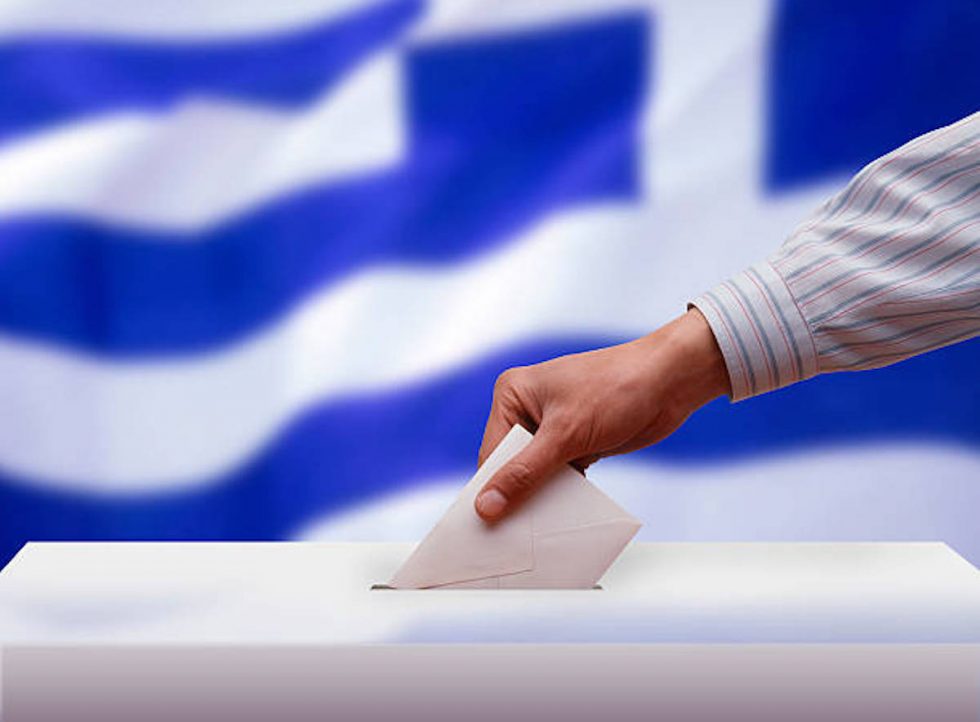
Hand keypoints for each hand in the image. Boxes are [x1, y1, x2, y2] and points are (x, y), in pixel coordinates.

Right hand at [474, 308, 730, 520]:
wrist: (670, 382)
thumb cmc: (618, 386)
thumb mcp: (566, 434)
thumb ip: (525, 473)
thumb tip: (488, 504)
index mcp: (513, 394)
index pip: (491, 452)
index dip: (490, 489)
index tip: (488, 525)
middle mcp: (528, 409)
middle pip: (510, 465)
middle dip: (516, 495)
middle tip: (514, 535)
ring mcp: (553, 427)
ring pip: (535, 475)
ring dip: (541, 498)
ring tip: (539, 529)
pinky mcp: (576, 442)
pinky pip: (559, 476)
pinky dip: (562, 494)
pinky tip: (564, 515)